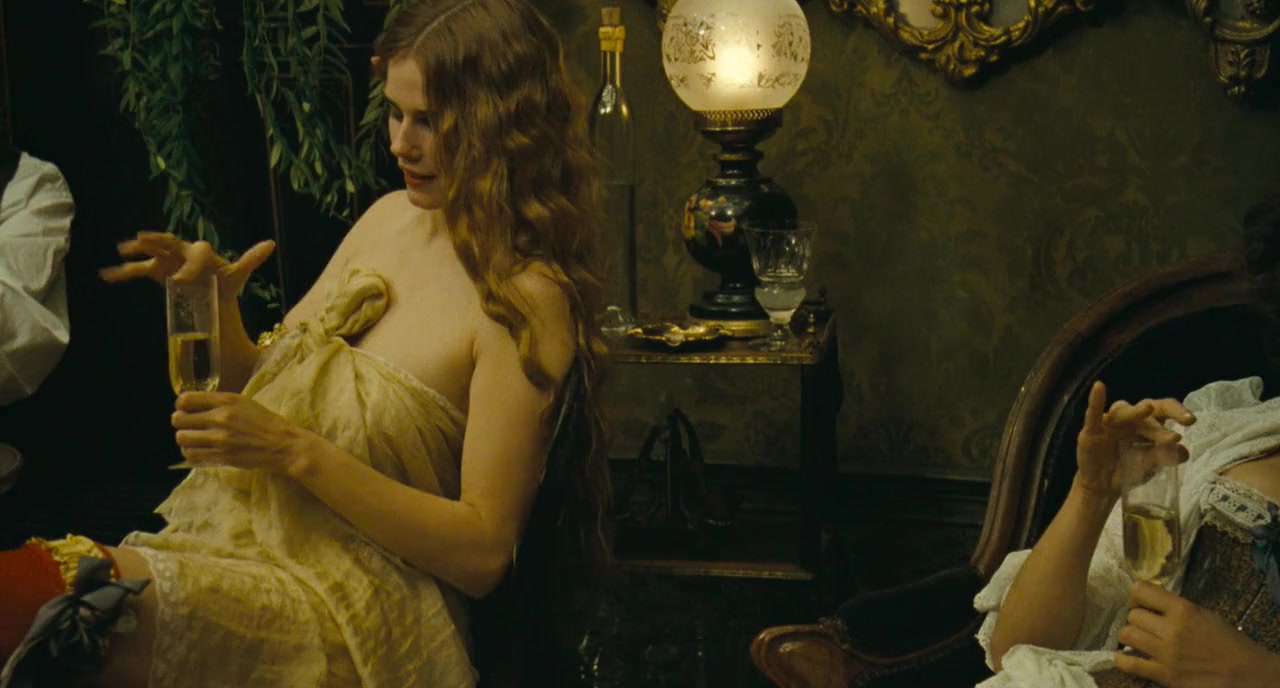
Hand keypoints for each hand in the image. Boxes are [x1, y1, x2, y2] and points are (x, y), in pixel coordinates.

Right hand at [99, 231, 274, 302]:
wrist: (213, 297)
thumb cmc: (226, 284)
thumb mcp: (238, 274)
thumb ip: (250, 260)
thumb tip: (271, 243)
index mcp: (202, 252)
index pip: (195, 252)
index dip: (189, 264)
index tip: (181, 281)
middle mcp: (182, 253)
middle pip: (168, 243)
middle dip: (156, 241)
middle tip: (143, 239)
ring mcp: (167, 262)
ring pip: (150, 253)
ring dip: (137, 251)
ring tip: (123, 250)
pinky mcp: (157, 273)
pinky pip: (138, 270)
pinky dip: (123, 272)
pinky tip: (106, 275)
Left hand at [171, 391, 308, 472]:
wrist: (283, 444)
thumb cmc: (265, 422)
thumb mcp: (244, 403)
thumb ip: (219, 403)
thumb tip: (193, 406)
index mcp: (226, 400)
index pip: (184, 400)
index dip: (181, 406)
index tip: (187, 410)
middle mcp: (220, 417)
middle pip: (178, 419)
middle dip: (181, 423)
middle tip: (190, 427)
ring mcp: (220, 438)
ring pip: (182, 438)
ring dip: (185, 440)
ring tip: (194, 441)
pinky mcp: (222, 456)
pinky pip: (192, 455)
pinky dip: (192, 454)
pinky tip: (200, 451)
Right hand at [1075, 381, 1194, 499]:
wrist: (1103, 487)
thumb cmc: (1128, 471)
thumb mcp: (1150, 465)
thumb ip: (1164, 457)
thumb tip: (1184, 451)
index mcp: (1148, 424)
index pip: (1164, 410)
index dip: (1177, 411)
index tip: (1190, 421)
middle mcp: (1130, 420)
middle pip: (1145, 410)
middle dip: (1159, 425)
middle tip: (1172, 439)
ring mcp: (1110, 424)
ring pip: (1123, 412)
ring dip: (1135, 411)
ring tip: (1147, 409)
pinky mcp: (1092, 431)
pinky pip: (1093, 414)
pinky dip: (1095, 401)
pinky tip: (1099, 387)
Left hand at [1115, 580, 1279, 686]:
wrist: (1247, 674)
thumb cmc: (1229, 643)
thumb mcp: (1205, 615)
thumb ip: (1178, 608)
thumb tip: (1152, 602)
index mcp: (1184, 610)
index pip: (1141, 590)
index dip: (1135, 596)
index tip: (1139, 603)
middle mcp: (1172, 629)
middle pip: (1133, 615)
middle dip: (1137, 619)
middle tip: (1146, 626)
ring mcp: (1166, 654)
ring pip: (1126, 635)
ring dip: (1130, 637)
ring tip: (1140, 640)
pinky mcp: (1164, 675)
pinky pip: (1128, 664)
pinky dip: (1123, 660)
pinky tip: (1127, 657)